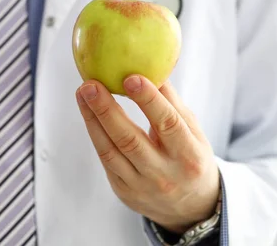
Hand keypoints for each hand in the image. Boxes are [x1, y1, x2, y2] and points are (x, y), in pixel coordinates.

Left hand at [76, 76, 219, 233]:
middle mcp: (164, 174)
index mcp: (189, 156)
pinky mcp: (123, 191)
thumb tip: (153, 68)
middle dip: (106, 110)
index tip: (131, 77)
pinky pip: (105, 159)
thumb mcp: (194, 133)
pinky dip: (95, 133)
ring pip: (110, 151)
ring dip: (92, 119)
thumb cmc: (191, 158)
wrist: (190, 208)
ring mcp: (141, 186)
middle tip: (90, 84)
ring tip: (82, 93)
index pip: (168, 124)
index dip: (149, 101)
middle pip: (130, 140)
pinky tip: (88, 112)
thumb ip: (172, 103)